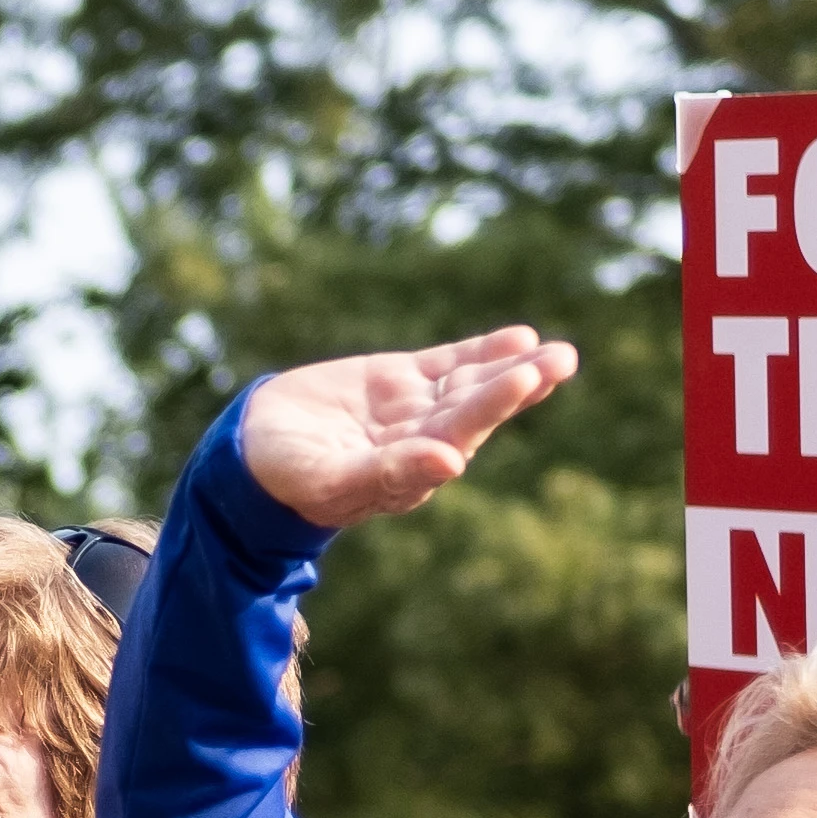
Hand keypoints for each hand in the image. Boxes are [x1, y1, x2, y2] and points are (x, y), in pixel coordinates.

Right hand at [236, 328, 582, 529]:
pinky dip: (482, 352)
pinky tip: (520, 339)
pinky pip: (448, 364)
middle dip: (518, 385)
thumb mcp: (328, 478)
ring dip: (513, 369)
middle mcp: (422, 441)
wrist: (254, 451)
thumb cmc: (286, 477)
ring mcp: (413, 410)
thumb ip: (387, 474)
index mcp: (409, 473)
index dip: (490, 407)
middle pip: (476, 409)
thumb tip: (450, 463)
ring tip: (559, 355)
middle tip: (562, 361)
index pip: (457, 435)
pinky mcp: (400, 381)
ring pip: (471, 386)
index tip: (523, 381)